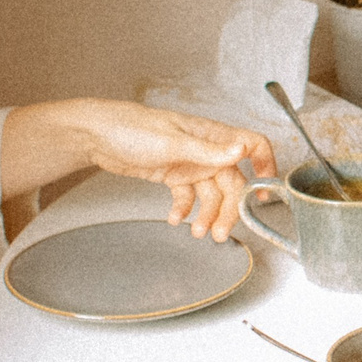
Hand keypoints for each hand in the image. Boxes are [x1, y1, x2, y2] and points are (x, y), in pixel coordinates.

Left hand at [89, 105, 276, 239]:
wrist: (97, 135)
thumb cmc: (132, 128)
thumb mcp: (173, 141)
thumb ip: (209, 150)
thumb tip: (242, 151)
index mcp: (212, 135)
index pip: (252, 146)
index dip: (265, 167)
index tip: (264, 195)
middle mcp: (205, 149)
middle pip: (232, 182)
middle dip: (229, 209)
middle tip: (221, 232)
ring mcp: (189, 163)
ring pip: (210, 194)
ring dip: (207, 215)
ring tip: (197, 232)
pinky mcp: (173, 174)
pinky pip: (187, 196)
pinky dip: (184, 209)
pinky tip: (175, 218)